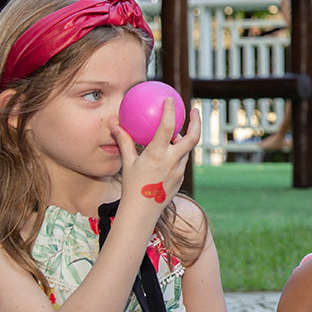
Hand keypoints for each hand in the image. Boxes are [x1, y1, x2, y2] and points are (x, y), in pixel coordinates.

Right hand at [114, 97, 201, 217]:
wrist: (141, 212)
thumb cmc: (131, 187)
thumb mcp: (126, 163)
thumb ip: (124, 142)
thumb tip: (114, 126)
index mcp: (157, 155)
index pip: (167, 128)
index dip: (170, 112)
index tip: (171, 99)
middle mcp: (172, 161)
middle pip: (193, 137)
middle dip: (196, 121)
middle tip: (194, 110)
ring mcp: (179, 171)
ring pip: (187, 149)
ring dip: (184, 139)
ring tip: (177, 132)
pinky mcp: (180, 178)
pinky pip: (182, 161)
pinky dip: (178, 153)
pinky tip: (171, 152)